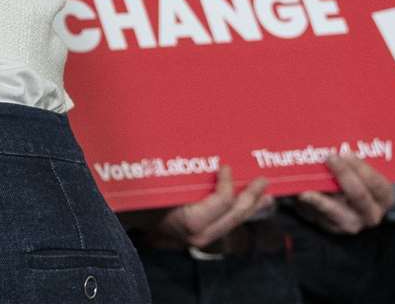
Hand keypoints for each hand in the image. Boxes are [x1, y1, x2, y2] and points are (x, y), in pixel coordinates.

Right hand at [136, 167, 271, 249]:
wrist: (127, 214)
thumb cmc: (142, 193)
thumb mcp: (161, 180)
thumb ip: (186, 173)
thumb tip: (211, 155)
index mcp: (190, 221)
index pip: (222, 201)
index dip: (229, 182)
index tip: (226, 165)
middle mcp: (199, 235)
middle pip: (235, 213)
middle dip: (252, 195)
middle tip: (263, 179)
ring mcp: (201, 238)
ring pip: (235, 220)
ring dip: (252, 205)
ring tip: (267, 195)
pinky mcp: (200, 236)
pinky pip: (226, 222)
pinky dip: (238, 210)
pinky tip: (248, 202)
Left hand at [293, 154, 393, 233]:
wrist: (344, 204)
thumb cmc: (353, 178)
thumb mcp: (359, 170)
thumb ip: (352, 160)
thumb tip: (335, 143)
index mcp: (383, 196)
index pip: (377, 183)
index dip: (361, 168)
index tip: (345, 152)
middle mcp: (371, 213)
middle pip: (359, 196)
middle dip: (343, 175)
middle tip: (328, 157)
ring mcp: (352, 223)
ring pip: (338, 212)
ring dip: (322, 198)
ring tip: (307, 188)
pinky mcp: (332, 227)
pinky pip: (320, 216)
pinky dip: (309, 204)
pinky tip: (300, 194)